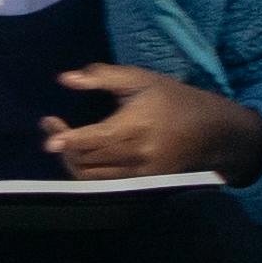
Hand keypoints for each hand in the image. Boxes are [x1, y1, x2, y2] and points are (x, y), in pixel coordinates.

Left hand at [47, 66, 261, 182]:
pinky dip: (87, 173)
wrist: (212, 130)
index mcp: (136, 126)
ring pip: (92, 176)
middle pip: (88, 160)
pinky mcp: (142, 185)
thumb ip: (103, 77)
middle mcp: (137, 155)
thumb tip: (65, 79)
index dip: (69, 139)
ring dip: (71, 160)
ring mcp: (140, 174)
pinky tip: (80, 155)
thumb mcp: (140, 80)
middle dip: (64, 145)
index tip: (48, 136)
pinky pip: (104, 185)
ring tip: (63, 139)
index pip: (95, 139)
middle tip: (51, 124)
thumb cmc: (172, 99)